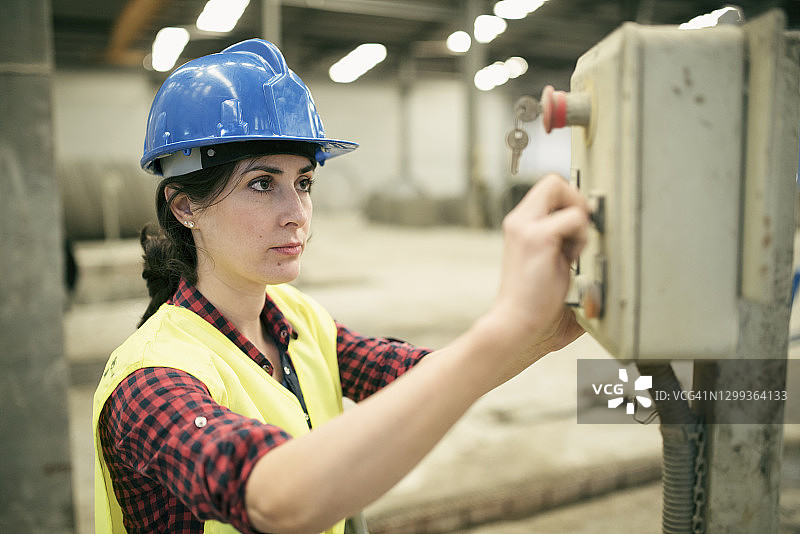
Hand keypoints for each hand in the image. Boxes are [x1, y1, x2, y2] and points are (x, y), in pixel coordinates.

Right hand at [490, 174, 588, 350]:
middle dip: (576, 200)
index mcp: (520, 226)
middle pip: (553, 181)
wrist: (516, 325)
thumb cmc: (535, 304)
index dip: (568, 200)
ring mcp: (526, 227)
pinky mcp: (537, 237)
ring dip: (579, 220)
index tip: (576, 226)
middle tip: (580, 232)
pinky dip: (581, 236)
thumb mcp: (551, 263)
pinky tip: (571, 258)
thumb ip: (566, 244)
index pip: (548, 190)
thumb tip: (597, 235)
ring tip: (572, 251)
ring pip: (563, 190)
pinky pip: (575, 217)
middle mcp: (519, 221)